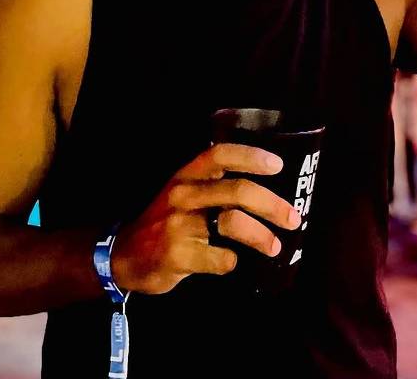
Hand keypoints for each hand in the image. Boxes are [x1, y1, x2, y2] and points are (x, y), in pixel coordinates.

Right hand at [110, 143, 301, 294]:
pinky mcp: (177, 255)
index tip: (278, 165)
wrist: (123, 256)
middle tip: (294, 217)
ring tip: (275, 245)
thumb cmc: (165, 220)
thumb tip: (267, 192)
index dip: (251, 157)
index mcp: (187, 175)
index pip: (220, 155)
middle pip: (236, 191)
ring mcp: (179, 225)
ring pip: (233, 223)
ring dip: (261, 236)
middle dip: (272, 205)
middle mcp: (183, 194)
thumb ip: (215, 186)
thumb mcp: (183, 192)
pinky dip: (233, 262)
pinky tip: (231, 262)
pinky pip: (221, 259)